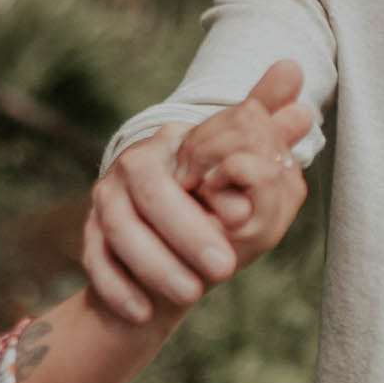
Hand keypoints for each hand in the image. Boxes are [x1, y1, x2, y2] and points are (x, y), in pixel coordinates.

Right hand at [83, 63, 312, 324]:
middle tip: (222, 268)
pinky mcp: (90, 237)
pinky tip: (143, 313)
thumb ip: (262, 122)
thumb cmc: (214, 193)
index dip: (212, 189)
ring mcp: (105, 201)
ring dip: (153, 266)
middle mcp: (131, 166)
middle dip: (184, 234)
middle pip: (147, 196)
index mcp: (170, 142)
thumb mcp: (243, 160)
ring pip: (116, 230)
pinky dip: (117, 289)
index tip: (243, 219)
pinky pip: (95, 263)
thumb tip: (293, 70)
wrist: (170, 235)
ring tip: (190, 295)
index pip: (185, 159)